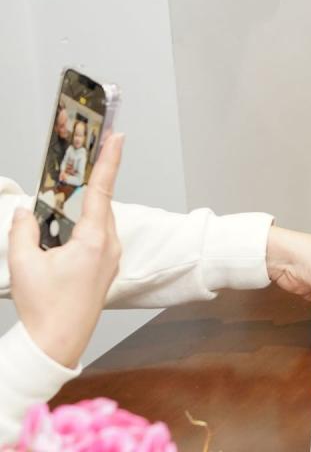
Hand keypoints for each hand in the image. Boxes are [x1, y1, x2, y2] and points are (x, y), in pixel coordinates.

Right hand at [9, 134, 123, 368]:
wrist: (58, 344)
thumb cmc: (44, 308)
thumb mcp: (23, 264)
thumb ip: (23, 230)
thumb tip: (25, 212)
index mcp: (94, 240)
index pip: (102, 190)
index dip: (109, 161)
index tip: (118, 138)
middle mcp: (109, 246)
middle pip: (99, 206)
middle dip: (88, 186)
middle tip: (81, 162)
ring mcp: (111, 258)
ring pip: (97, 224)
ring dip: (80, 213)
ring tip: (59, 206)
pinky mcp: (106, 269)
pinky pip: (97, 239)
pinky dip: (82, 230)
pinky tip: (62, 238)